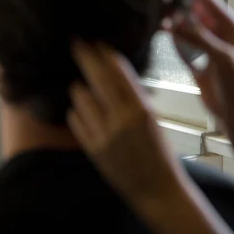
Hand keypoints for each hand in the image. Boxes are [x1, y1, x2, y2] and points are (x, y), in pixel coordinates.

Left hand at [67, 41, 184, 203]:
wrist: (156, 189)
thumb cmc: (158, 152)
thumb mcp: (152, 119)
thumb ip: (134, 97)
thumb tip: (115, 70)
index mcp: (141, 109)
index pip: (119, 74)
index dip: (105, 56)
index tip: (96, 43)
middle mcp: (121, 119)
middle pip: (97, 79)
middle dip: (85, 58)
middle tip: (75, 43)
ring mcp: (103, 134)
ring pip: (80, 97)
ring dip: (80, 89)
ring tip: (84, 88)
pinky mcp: (91, 147)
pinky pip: (75, 119)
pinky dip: (77, 112)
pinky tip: (84, 112)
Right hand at [169, 0, 233, 142]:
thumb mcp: (223, 56)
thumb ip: (200, 37)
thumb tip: (177, 20)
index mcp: (231, 27)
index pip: (209, 2)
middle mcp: (219, 35)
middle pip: (196, 15)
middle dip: (178, 9)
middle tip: (159, 5)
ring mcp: (207, 50)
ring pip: (187, 31)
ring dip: (174, 25)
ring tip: (157, 18)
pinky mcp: (197, 64)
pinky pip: (182, 48)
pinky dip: (173, 42)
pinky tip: (162, 35)